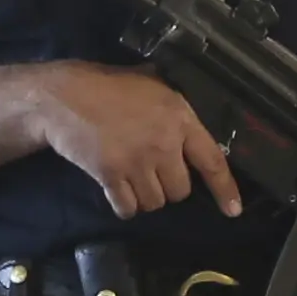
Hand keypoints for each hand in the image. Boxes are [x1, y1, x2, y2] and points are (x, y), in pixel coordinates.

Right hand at [29, 64, 240, 222]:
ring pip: (155, 202)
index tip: (233, 211)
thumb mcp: (151, 84)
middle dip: (169, 187)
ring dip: (146, 197)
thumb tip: (189, 114)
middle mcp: (164, 144)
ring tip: (133, 180)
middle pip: (180, 190)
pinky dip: (125, 206)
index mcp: (180, 118)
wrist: (62, 96)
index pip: (213, 161)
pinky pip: (128, 208)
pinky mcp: (110, 175)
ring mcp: (137, 162)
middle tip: (153, 173)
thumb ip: (173, 105)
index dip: (225, 189)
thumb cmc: (107, 85)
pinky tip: (119, 193)